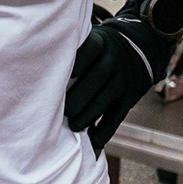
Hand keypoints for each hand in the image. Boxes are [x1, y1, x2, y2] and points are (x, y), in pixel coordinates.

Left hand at [65, 15, 170, 150]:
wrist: (140, 49)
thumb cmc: (100, 50)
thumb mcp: (93, 41)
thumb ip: (74, 53)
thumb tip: (42, 75)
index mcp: (101, 43)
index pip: (89, 49)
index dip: (77, 63)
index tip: (63, 76)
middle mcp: (114, 59)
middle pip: (96, 78)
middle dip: (78, 97)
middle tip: (63, 111)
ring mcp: (123, 79)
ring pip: (105, 99)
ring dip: (88, 116)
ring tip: (73, 126)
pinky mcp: (130, 97)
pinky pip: (117, 116)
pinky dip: (104, 132)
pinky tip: (93, 142)